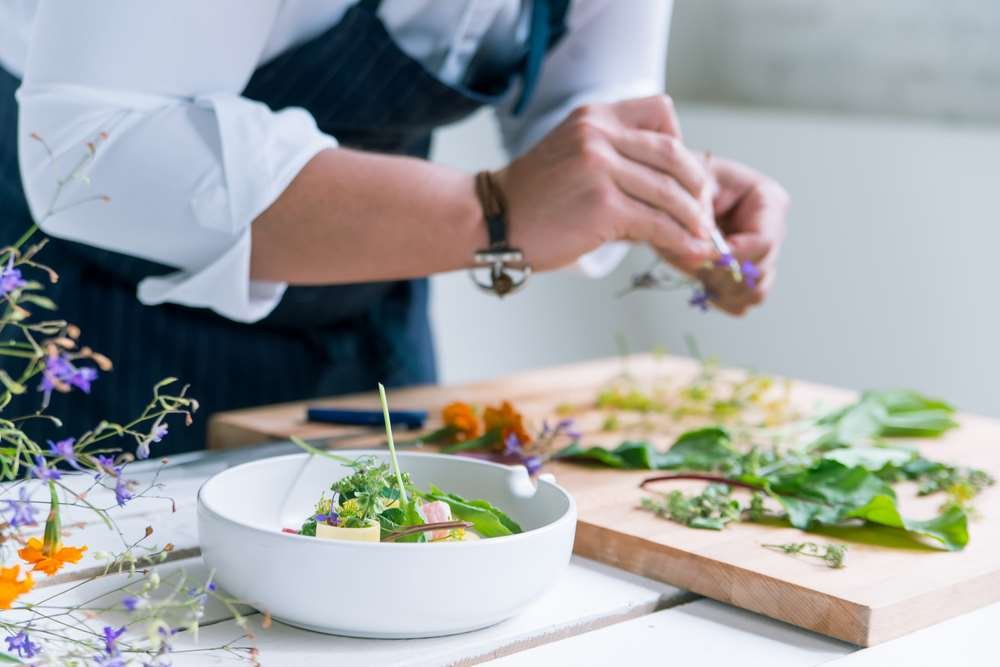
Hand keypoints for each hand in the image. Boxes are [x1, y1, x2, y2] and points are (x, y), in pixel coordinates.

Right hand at [496, 96, 715, 271]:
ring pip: (670, 191)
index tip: (683, 178)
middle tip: (703, 214)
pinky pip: (656, 222)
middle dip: (697, 188)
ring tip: (702, 238)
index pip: (661, 114)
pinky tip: (689, 250)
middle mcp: (599, 134)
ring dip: (693, 218)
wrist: (488, 220)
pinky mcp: (602, 205)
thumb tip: (669, 199)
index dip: (681, 146)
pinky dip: (679, 239)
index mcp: (595, 117)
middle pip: (674, 154)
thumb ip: (616, 163)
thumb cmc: (531, 199)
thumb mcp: (573, 157)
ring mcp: (600, 167)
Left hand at [697, 156, 788, 314]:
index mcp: (768, 202)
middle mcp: (773, 231)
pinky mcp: (748, 277)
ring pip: (754, 292)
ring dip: (720, 288)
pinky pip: (743, 303)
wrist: (672, 195)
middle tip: (689, 260)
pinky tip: (702, 282)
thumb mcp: (687, 189)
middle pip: (759, 272)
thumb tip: (699, 258)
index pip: (764, 242)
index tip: (700, 256)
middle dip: (721, 274)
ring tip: (695, 269)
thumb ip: (696, 218)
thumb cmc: (683, 184)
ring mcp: (763, 257)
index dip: (732, 256)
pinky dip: (719, 299)